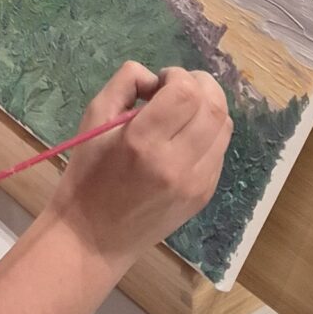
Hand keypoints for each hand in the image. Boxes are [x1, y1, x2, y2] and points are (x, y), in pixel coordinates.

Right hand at [56, 62, 232, 262]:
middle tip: (178, 88)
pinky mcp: (204, 195)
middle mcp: (176, 163)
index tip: (161, 81)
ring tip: (184, 111)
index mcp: (142, 142)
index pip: (186, 93)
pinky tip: (185, 138)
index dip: (178, 76)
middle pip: (214, 106)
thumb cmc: (87, 176)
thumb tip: (155, 78)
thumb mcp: (92, 119)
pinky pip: (220, 150)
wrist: (94, 238)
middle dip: (200, 85)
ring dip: (208, 107)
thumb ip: (125, 83)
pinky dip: (209, 133)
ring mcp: (196, 183)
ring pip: (225, 127)